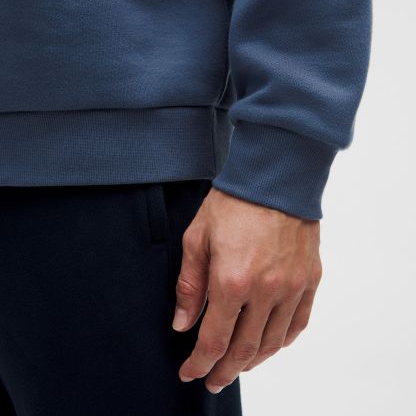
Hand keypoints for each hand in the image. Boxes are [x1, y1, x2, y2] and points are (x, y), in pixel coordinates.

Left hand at [172, 186, 321, 393]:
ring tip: (238, 365)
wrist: (275, 176)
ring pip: (273, 342)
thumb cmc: (233, 202)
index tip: (190, 373)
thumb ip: (190, 285)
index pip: (213, 339)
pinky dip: (283, 341)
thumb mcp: (197, 238)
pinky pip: (299, 322)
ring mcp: (292, 286)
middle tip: (213, 380)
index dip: (199, 363)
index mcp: (231, 280)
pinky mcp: (309, 278)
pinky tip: (271, 344)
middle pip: (244, 349)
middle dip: (224, 370)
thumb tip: (182, 322)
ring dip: (253, 361)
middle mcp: (265, 290)